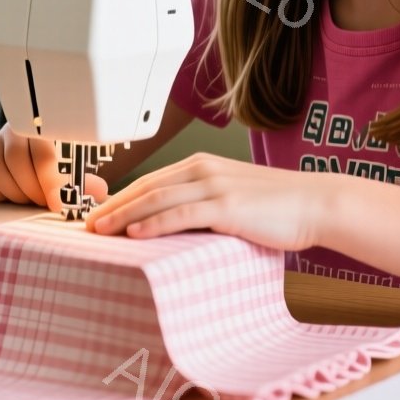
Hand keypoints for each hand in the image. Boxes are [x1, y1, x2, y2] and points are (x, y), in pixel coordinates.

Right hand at [0, 125, 108, 212]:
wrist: (38, 152)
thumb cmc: (61, 161)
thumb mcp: (76, 167)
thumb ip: (86, 180)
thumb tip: (99, 191)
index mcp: (42, 128)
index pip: (43, 154)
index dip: (49, 182)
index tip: (57, 203)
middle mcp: (15, 131)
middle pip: (15, 160)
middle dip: (31, 189)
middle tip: (44, 203)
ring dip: (13, 191)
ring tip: (29, 200)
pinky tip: (11, 196)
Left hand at [88, 153, 333, 251]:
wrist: (315, 203)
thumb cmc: (276, 207)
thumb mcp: (233, 200)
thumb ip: (202, 208)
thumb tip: (174, 228)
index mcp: (202, 165)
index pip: (149, 180)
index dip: (118, 198)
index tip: (94, 214)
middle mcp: (203, 169)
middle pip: (145, 186)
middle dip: (111, 206)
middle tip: (84, 225)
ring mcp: (214, 185)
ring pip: (157, 198)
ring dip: (123, 215)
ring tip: (98, 231)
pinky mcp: (227, 206)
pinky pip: (182, 213)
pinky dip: (154, 222)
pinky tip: (135, 234)